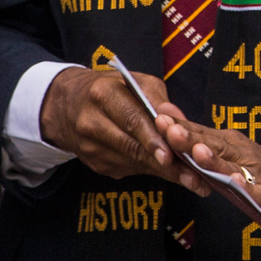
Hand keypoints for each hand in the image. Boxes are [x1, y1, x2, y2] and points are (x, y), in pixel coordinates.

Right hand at [39, 66, 190, 183]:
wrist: (67, 106)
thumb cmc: (111, 89)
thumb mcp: (135, 81)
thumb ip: (157, 98)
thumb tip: (177, 119)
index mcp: (103, 95)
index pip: (131, 120)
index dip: (152, 139)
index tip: (171, 155)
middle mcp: (91, 123)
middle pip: (132, 146)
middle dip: (165, 163)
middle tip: (192, 175)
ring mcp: (90, 147)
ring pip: (132, 162)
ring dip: (162, 171)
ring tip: (190, 178)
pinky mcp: (95, 163)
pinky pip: (128, 168)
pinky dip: (151, 171)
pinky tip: (171, 174)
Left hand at [156, 113, 260, 234]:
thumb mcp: (230, 158)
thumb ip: (204, 147)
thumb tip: (170, 128)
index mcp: (229, 146)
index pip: (199, 134)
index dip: (178, 126)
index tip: (156, 115)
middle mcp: (241, 155)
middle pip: (212, 145)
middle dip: (190, 138)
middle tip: (168, 127)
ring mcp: (256, 175)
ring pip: (231, 166)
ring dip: (214, 159)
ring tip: (197, 152)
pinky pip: (257, 192)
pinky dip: (247, 187)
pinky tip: (236, 182)